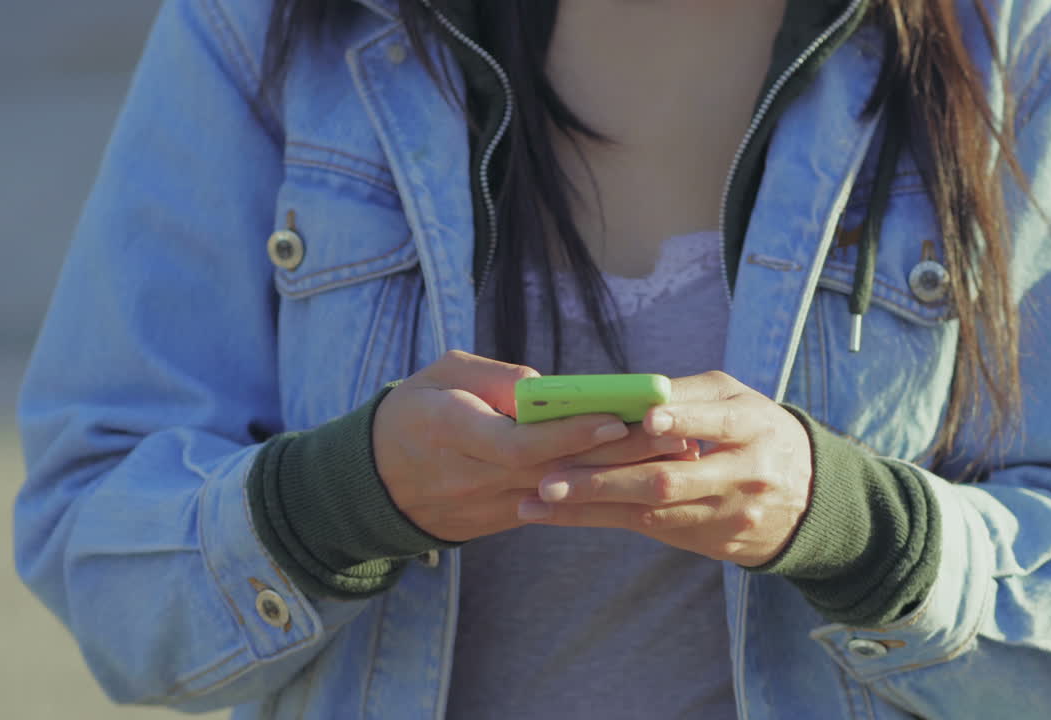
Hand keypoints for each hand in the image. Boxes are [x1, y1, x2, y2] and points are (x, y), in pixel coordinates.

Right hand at [371, 351, 690, 542]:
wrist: (375, 481)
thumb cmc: (414, 411)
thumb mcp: (441, 375)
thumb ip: (494, 378)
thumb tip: (547, 388)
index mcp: (453, 434)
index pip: (521, 443)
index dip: (571, 434)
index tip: (617, 417)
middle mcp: (475, 478)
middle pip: (558, 471)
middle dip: (619, 455)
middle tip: (675, 436)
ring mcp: (491, 507)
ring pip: (566, 493)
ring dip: (622, 477)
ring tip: (675, 456)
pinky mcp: (506, 520)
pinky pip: (559, 506)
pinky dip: (602, 492)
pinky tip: (645, 477)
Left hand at [516, 370, 813, 566]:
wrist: (810, 501)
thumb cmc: (759, 432)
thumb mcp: (740, 401)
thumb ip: (689, 394)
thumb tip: (628, 391)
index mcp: (755, 428)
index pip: (718, 424)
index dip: (683, 422)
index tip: (646, 421)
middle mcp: (743, 476)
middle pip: (670, 481)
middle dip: (605, 480)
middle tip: (550, 478)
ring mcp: (727, 516)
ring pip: (652, 514)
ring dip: (591, 509)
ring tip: (538, 502)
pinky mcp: (712, 544)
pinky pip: (652, 531)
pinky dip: (604, 521)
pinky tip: (561, 515)